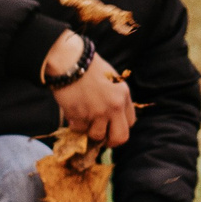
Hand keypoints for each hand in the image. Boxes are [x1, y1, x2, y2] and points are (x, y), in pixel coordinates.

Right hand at [46, 31, 135, 147]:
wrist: (69, 61)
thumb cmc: (88, 67)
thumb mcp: (111, 79)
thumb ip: (115, 97)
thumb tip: (113, 118)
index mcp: (124, 94)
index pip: (131, 123)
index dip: (120, 127)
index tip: (111, 127)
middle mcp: (114, 106)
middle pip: (120, 137)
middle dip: (110, 141)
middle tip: (101, 136)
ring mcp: (97, 112)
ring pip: (96, 135)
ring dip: (88, 129)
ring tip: (82, 117)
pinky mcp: (80, 116)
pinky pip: (78, 129)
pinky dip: (74, 123)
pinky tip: (72, 111)